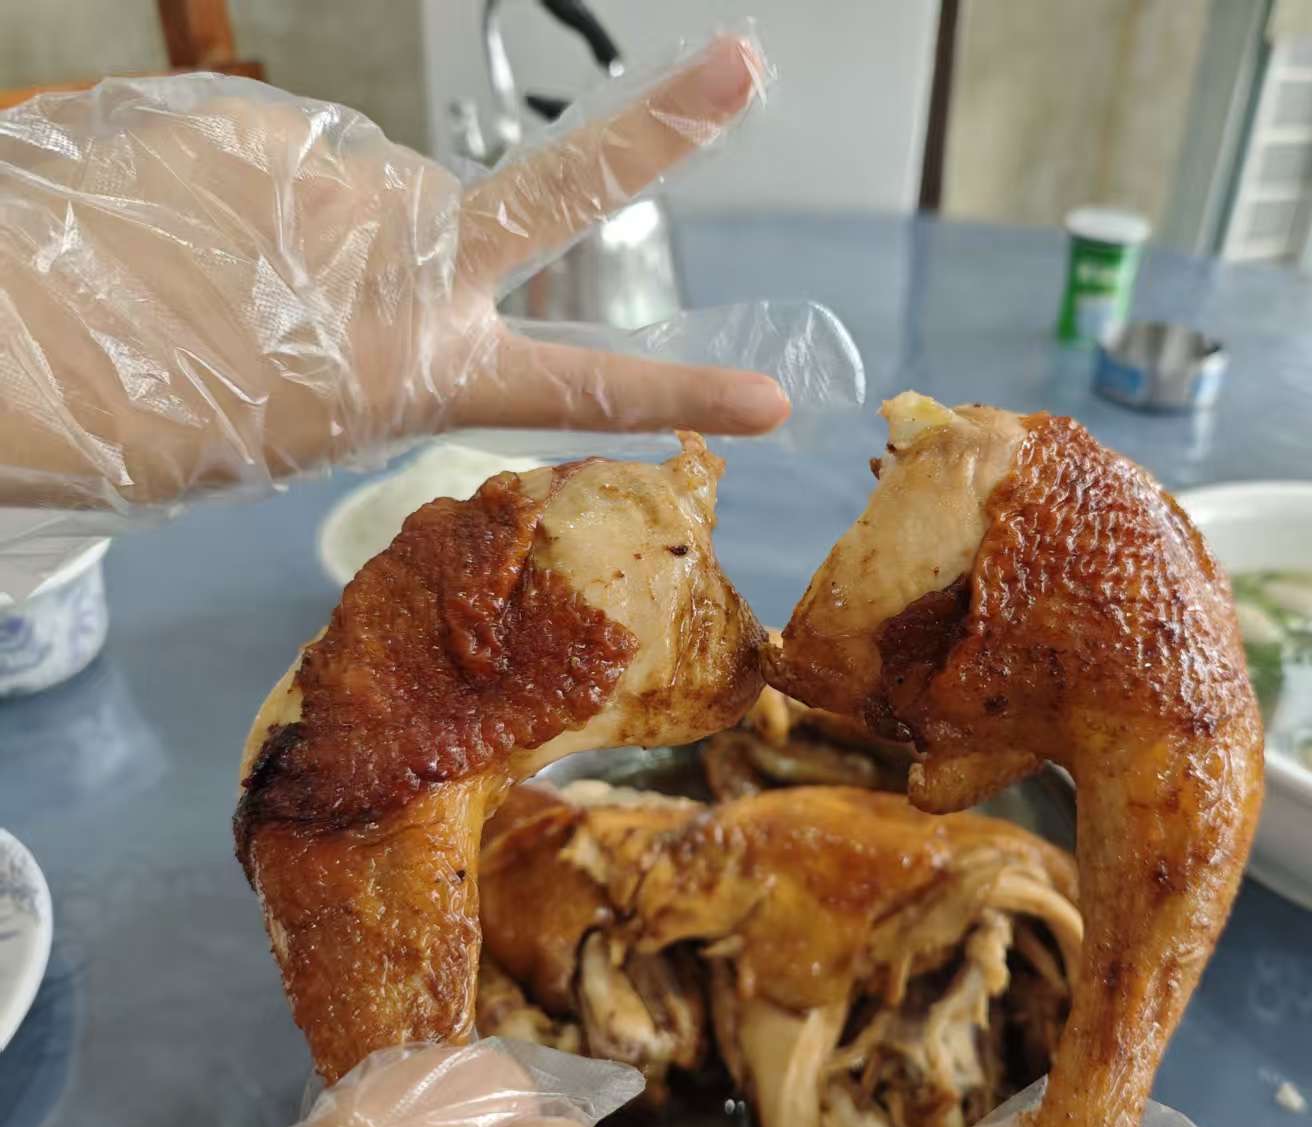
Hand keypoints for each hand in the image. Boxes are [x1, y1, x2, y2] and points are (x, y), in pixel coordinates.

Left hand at [0, 35, 787, 510]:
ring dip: (329, 210)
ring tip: (236, 272)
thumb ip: (388, 321)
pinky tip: (199, 223)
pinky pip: (290, 141)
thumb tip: (393, 214)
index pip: (585, 388)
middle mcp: (413, 268)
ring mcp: (349, 181)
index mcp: (425, 372)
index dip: (686, 392)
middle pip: (555, 194)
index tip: (774, 402)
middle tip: (743, 63)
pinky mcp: (273, 117)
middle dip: (665, 128)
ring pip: (372, 178)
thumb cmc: (165, 417)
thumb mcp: (312, 412)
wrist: (24, 355)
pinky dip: (258, 174)